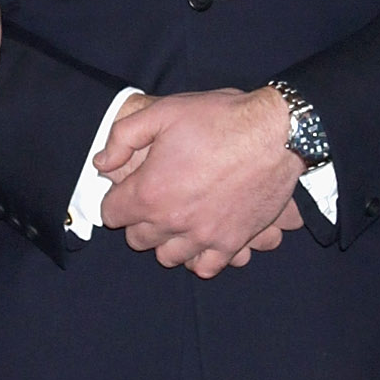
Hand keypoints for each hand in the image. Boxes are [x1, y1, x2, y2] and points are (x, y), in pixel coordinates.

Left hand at [98, 87, 306, 276]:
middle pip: (137, 239)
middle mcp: (172, 221)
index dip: (116, 199)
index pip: (110, 214)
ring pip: (167, 257)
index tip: (128, 189)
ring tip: (178, 219)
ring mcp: (203, 236)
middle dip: (139, 220)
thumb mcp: (163, 112)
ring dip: (167, 240)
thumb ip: (123, 137)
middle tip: (155, 200)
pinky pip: (205, 267)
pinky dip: (198, 257)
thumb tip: (102, 163)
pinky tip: (201, 238)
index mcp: (149, 191)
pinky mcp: (232, 242)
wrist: (277, 132)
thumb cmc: (220, 118)